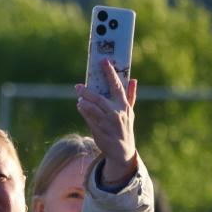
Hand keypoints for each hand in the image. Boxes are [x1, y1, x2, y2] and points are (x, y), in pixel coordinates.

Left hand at [75, 59, 137, 183]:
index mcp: (124, 106)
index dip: (110, 73)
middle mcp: (116, 113)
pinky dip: (83, 111)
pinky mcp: (98, 130)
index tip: (104, 61)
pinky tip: (80, 106)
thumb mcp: (130, 112)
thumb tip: (134, 79)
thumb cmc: (125, 127)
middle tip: (78, 86)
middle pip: (99, 98)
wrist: (122, 150)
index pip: (117, 86)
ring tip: (79, 96)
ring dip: (84, 101)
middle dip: (87, 91)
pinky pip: (88, 118)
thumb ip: (130, 95)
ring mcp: (106, 122)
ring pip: (92, 109)